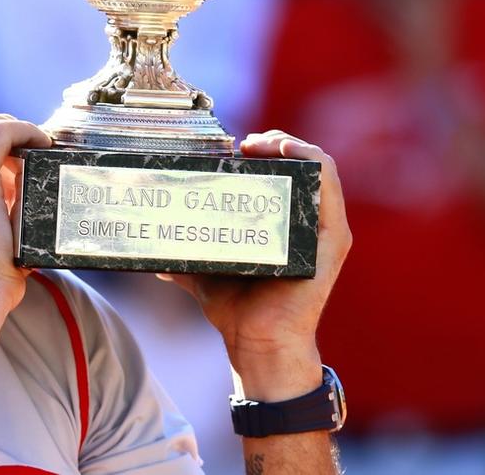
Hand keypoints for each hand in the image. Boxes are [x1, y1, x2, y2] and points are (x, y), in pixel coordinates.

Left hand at [159, 130, 351, 398]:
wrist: (254, 342)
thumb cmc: (235, 308)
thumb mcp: (205, 269)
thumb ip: (183, 258)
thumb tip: (152, 256)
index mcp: (284, 223)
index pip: (283, 169)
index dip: (263, 148)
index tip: (235, 147)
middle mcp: (308, 222)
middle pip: (299, 163)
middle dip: (272, 142)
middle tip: (243, 144)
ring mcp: (323, 229)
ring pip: (317, 167)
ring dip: (290, 144)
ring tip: (261, 143)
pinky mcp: (332, 239)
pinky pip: (329, 186)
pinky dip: (312, 160)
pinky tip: (286, 149)